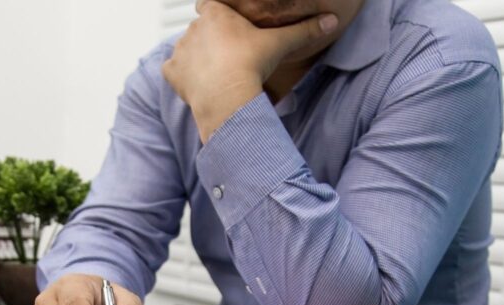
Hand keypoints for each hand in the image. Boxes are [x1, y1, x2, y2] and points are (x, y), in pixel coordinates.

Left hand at [161, 1, 338, 141]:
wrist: (227, 97)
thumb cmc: (250, 66)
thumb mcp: (280, 44)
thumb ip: (304, 30)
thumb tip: (331, 21)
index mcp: (215, 13)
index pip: (212, 5)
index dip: (220, 18)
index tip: (230, 31)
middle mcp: (193, 27)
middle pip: (200, 29)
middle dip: (211, 41)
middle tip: (228, 58)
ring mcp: (180, 50)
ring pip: (186, 50)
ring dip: (196, 59)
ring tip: (215, 74)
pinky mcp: (172, 73)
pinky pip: (172, 71)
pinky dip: (181, 78)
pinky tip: (195, 85)